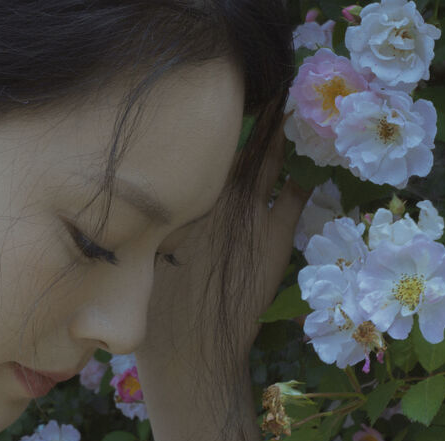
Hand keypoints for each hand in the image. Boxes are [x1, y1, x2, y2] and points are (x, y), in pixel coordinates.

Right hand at [135, 120, 310, 382]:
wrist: (191, 351)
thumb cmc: (155, 311)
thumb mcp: (134, 256)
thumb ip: (147, 221)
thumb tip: (140, 196)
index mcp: (180, 195)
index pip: (200, 146)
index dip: (212, 124)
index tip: (216, 99)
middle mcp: (215, 194)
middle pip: (237, 144)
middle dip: (252, 117)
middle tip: (266, 86)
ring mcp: (250, 213)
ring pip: (268, 161)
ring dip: (279, 135)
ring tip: (290, 105)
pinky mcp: (277, 237)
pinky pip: (295, 194)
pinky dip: (303, 173)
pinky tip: (310, 156)